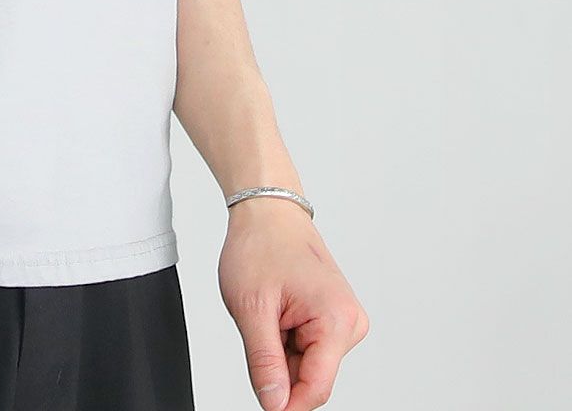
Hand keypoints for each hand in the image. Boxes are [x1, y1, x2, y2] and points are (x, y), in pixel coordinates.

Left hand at [218, 199, 369, 408]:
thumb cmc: (260, 244)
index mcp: (337, 320)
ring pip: (307, 365)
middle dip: (278, 365)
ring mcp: (344, 321)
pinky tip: (276, 309)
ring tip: (267, 310)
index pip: (316, 388)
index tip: (263, 403)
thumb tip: (275, 405)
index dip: (285, 404)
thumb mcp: (251, 307)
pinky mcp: (334, 319)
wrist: (267, 211)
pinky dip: (285, 338)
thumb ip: (265, 362)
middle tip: (258, 325)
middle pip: (311, 378)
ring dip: (280, 349)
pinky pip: (308, 349)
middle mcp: (350, 323)